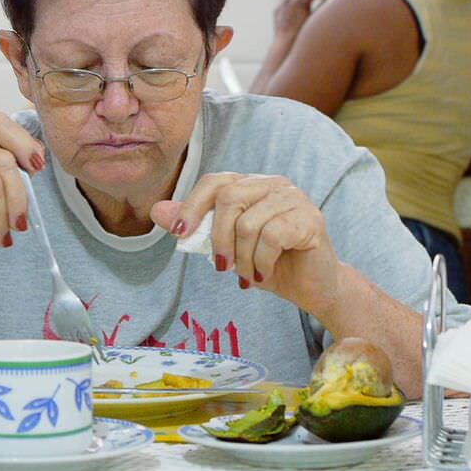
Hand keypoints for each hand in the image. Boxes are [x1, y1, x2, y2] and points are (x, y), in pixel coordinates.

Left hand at [150, 173, 340, 315]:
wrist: (312, 288)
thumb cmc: (269, 263)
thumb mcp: (226, 247)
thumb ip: (196, 228)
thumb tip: (157, 211)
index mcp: (252, 184)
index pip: (215, 182)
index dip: (192, 205)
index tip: (179, 233)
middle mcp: (273, 184)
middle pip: (229, 199)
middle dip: (218, 239)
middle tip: (222, 267)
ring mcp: (294, 199)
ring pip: (248, 223)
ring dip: (242, 259)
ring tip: (248, 275)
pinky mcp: (310, 218)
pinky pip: (272, 237)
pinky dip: (261, 262)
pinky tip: (265, 273)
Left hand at [274, 0, 323, 36]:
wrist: (285, 47)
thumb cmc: (304, 36)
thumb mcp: (315, 20)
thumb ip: (322, 8)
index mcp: (300, 0)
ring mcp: (281, 4)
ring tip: (303, 2)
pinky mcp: (276, 11)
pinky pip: (284, 1)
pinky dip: (290, 3)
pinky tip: (295, 12)